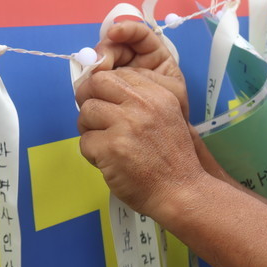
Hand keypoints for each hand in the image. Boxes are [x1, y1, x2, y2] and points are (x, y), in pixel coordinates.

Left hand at [77, 68, 205, 215]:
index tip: (105, 103)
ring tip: (107, 146)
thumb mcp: (168, 116)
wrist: (181, 191)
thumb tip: (103, 89)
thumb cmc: (172, 159)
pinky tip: (110, 162)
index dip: (104, 88)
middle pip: (95, 85)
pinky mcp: (110, 148)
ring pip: (86, 113)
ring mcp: (125, 125)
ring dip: (90, 131)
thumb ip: (141, 101)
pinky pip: (84, 142)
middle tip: (94, 120)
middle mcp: (141, 105)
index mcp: (157, 94)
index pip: (116, 74)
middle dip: (88, 101)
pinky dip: (93, 155)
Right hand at [93, 20, 189, 118]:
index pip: (139, 34)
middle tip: (98, 66)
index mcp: (155, 56)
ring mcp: (118, 75)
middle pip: (114, 46)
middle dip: (104, 52)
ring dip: (94, 69)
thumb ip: (149, 78)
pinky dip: (90, 84)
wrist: (163, 141)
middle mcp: (134, 61)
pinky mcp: (105, 90)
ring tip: (93, 82)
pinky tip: (89, 91)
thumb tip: (119, 69)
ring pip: (101, 62)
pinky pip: (95, 81)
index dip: (126, 29)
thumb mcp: (171, 93)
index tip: (113, 32)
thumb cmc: (174, 115)